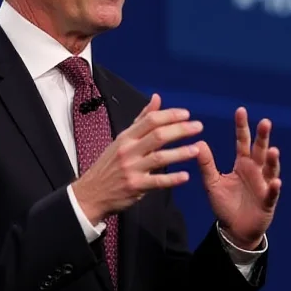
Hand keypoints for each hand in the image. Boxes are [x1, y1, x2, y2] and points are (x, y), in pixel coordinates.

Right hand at [72, 94, 202, 223]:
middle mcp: (129, 151)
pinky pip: (157, 182)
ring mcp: (132, 169)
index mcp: (126, 137)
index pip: (150, 120)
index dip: (170, 115)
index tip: (187, 114)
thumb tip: (157, 98)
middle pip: (158, 136)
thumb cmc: (110, 164)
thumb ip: (142, 119)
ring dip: (180, 153)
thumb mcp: (122, 139)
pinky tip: (185, 176)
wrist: (92, 192)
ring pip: (160, 157)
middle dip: (180, 130)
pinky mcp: (136, 186)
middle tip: (198, 127)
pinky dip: (172, 179)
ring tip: (197, 149)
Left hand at [196, 107, 280, 249]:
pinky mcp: (268, 201)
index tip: (240, 110)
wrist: (235, 229)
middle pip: (260, 151)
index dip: (241, 127)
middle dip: (263, 137)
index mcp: (242, 164)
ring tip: (274, 150)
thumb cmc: (226, 204)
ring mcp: (264, 185)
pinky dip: (274, 188)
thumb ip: (207, 165)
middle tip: (265, 122)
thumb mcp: (212, 183)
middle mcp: (256, 171)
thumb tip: (199, 143)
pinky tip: (276, 182)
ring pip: (270, 170)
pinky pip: (272, 194)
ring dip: (273, 161)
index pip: (242, 141)